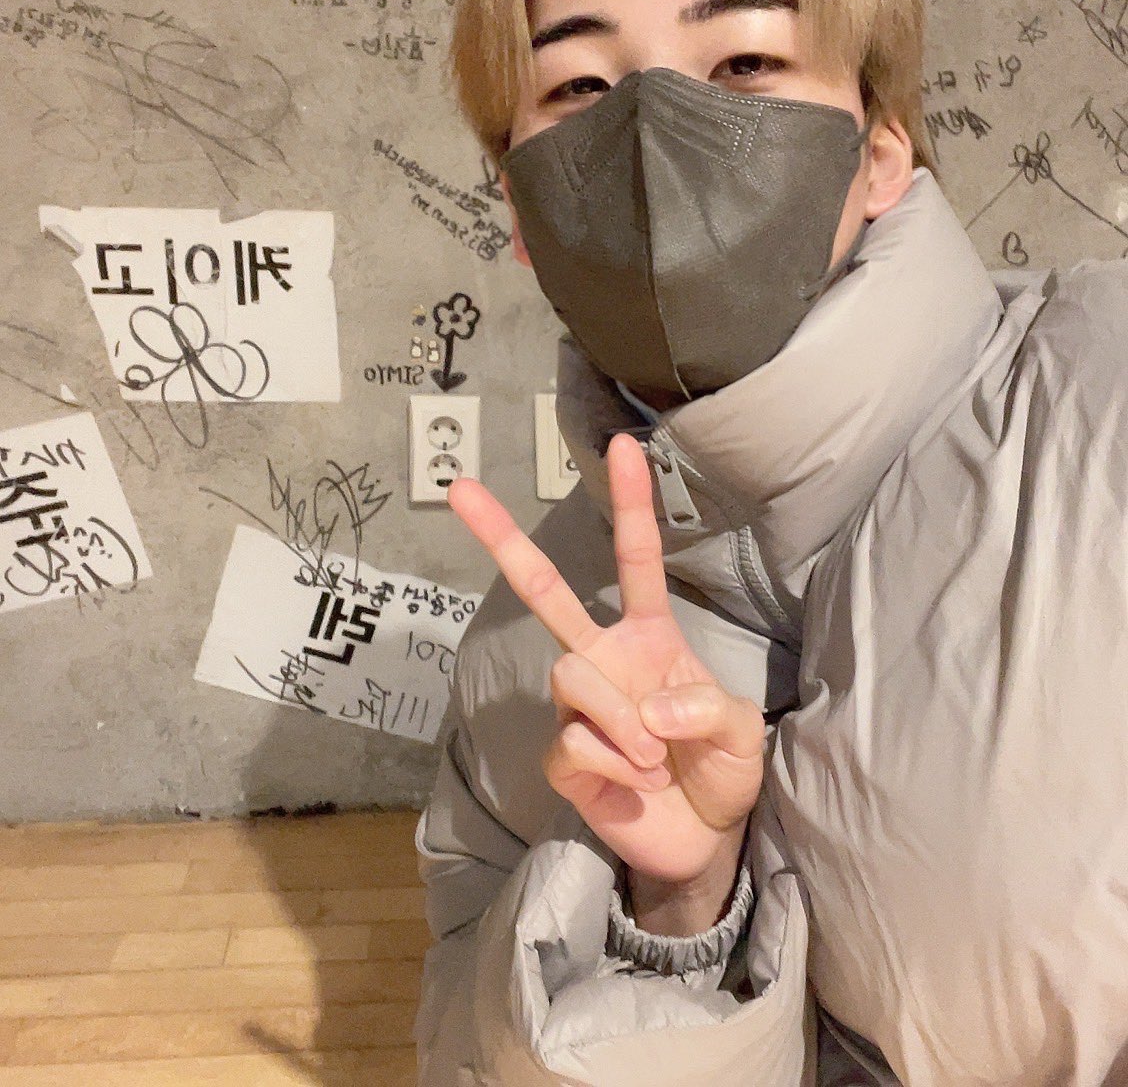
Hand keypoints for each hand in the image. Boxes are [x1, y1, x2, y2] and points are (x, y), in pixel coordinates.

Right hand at [447, 433, 764, 884]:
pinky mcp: (563, 757)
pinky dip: (617, 766)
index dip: (631, 504)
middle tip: (457, 487)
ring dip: (623, 721)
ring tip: (656, 760)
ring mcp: (578, 708)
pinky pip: (575, 742)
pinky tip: (635, 783)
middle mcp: (603, 659)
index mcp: (649, 637)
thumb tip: (650, 707)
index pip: (636, 560)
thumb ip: (708, 708)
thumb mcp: (742, 733)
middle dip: (502, 538)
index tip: (623, 444)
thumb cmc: (720, 770)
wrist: (704, 841)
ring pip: (570, 674)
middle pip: (544, 592)